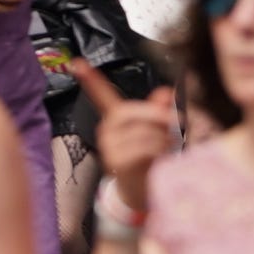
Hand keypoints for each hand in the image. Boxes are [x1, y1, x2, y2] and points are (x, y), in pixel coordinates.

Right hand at [92, 81, 175, 211]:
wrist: (139, 190)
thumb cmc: (147, 157)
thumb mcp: (153, 131)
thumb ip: (157, 109)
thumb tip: (166, 90)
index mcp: (114, 118)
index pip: (100, 95)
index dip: (89, 79)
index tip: (77, 62)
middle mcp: (106, 129)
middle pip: (131, 111)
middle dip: (157, 114)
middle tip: (176, 120)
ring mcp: (109, 145)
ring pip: (143, 130)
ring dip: (164, 137)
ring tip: (168, 146)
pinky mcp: (117, 160)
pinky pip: (144, 148)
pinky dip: (160, 150)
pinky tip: (161, 157)